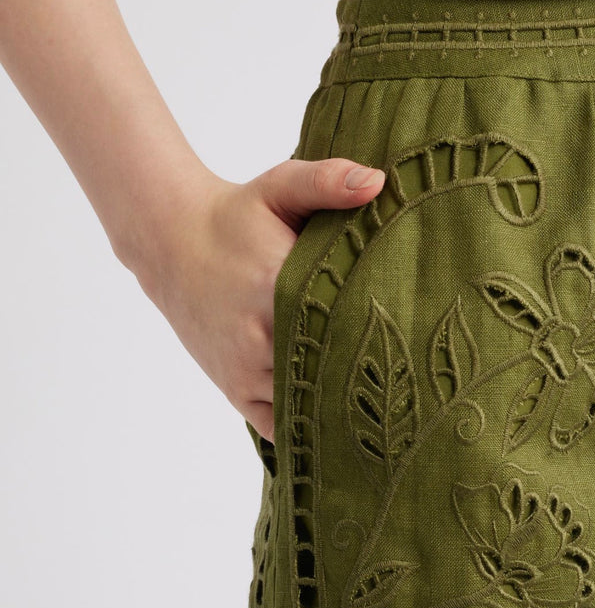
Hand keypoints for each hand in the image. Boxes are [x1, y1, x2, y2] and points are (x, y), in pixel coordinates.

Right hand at [130, 158, 385, 442]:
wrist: (171, 244)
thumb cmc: (235, 217)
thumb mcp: (278, 187)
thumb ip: (327, 181)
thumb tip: (379, 182)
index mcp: (276, 286)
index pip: (341, 325)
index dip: (377, 336)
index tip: (409, 341)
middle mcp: (258, 336)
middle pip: (328, 371)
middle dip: (362, 374)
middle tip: (407, 381)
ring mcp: (244, 370)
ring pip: (305, 404)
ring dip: (336, 404)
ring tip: (381, 406)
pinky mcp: (235, 390)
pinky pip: (278, 425)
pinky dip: (304, 425)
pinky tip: (335, 422)